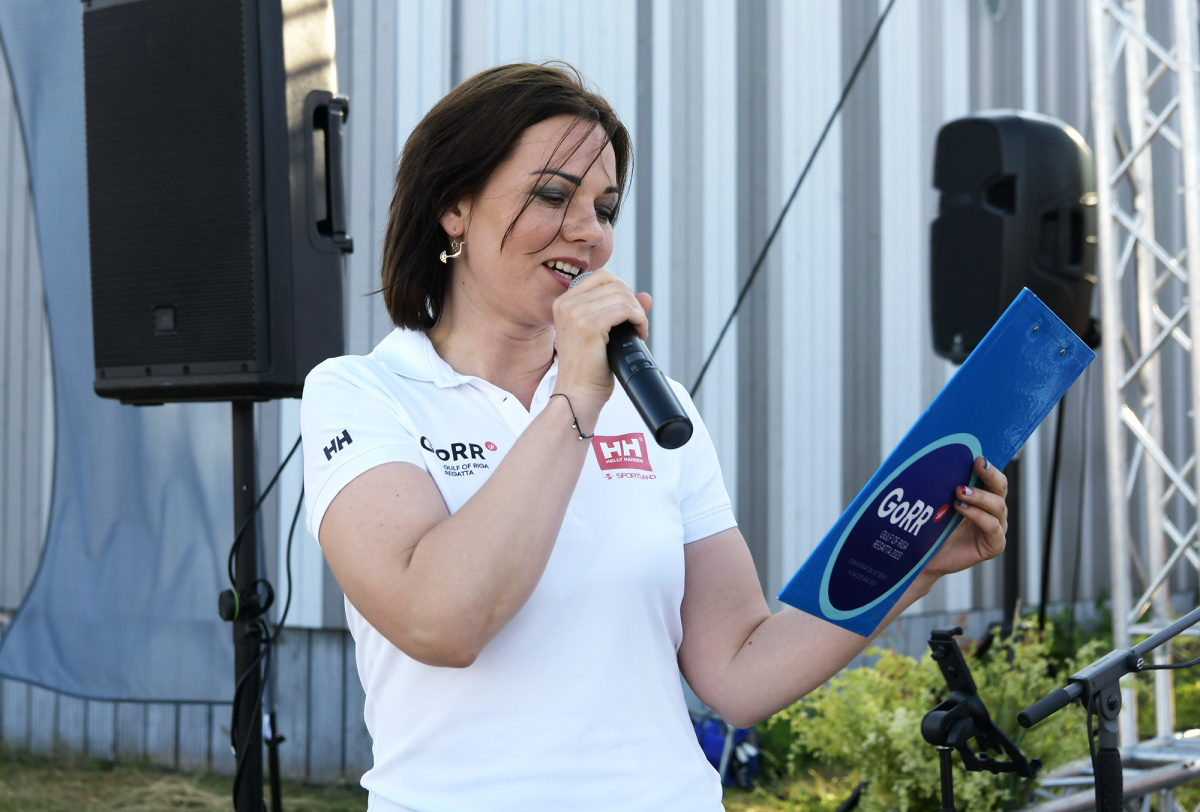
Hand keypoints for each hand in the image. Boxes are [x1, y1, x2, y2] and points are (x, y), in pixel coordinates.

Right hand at [551, 269, 651, 420]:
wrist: (578, 394)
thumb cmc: (589, 369)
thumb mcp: (604, 333)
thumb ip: (621, 310)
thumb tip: (647, 296)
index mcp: (564, 302)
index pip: (601, 276)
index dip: (622, 291)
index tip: (627, 314)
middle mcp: (566, 303)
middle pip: (614, 283)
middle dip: (632, 302)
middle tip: (636, 326)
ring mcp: (575, 313)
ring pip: (623, 295)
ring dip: (638, 313)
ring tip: (638, 332)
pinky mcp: (589, 325)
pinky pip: (625, 309)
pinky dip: (639, 320)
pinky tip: (639, 334)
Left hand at [920, 456, 1007, 581]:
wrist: (923, 556)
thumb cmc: (931, 527)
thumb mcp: (937, 501)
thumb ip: (943, 483)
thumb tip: (938, 458)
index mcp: (983, 496)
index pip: (992, 477)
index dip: (988, 466)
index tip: (977, 456)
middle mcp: (993, 510)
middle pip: (1000, 487)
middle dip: (990, 474)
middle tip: (975, 465)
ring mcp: (996, 527)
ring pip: (998, 505)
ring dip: (979, 496)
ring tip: (959, 492)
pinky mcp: (994, 544)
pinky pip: (993, 527)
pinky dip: (978, 516)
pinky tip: (961, 509)